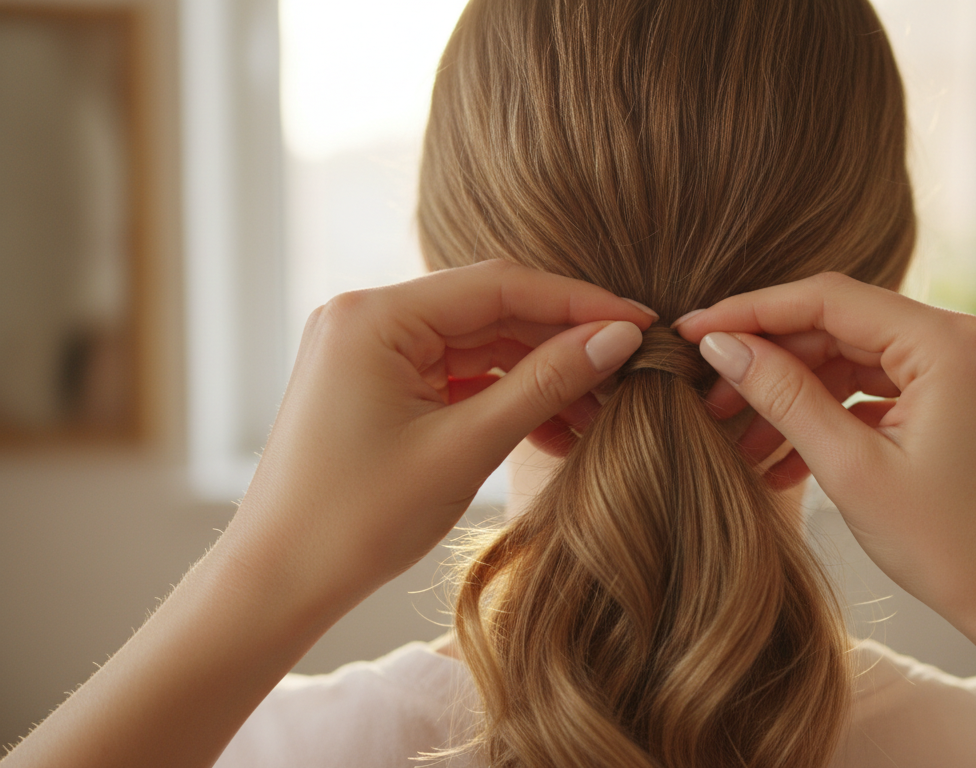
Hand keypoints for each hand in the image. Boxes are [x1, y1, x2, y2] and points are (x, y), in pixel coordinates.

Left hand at [0, 260, 654, 767]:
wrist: (277, 584)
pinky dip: (506, 400)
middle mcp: (369, 317)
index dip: (580, 303)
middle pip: (492, 311)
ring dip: (540, 377)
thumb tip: (619, 338)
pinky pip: (458, 378)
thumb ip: (545, 384)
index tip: (644, 324)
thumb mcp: (465, 448)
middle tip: (633, 371)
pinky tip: (555, 432)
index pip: (500, 286)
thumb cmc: (358, 520)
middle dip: (564, 343)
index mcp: (376, 315)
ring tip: (600, 415)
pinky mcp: (378, 385)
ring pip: (481, 347)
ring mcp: (371, 351)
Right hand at [675, 273, 975, 767]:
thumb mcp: (853, 471)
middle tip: (708, 393)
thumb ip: (784, 396)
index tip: (691, 330)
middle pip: (844, 324)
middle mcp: (971, 336)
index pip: (829, 299)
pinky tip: (790, 454)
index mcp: (951, 344)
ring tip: (741, 435)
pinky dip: (840, 412)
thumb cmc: (955, 548)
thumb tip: (722, 344)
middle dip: (773, 359)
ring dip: (801, 391)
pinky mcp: (971, 393)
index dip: (752, 311)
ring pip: (861, 357)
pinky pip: (888, 385)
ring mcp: (975, 363)